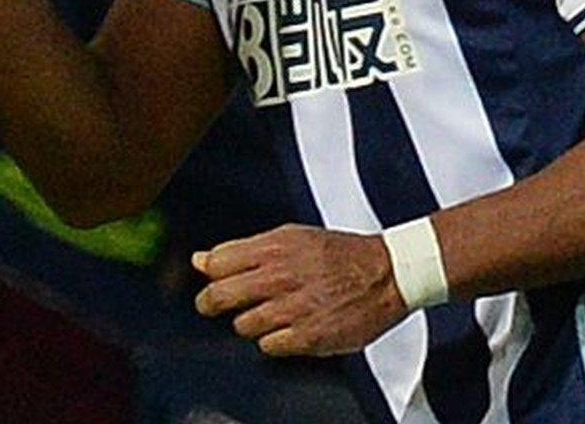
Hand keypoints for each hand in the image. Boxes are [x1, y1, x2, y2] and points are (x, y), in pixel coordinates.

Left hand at [193, 223, 408, 356]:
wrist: (386, 274)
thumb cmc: (335, 255)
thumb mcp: (288, 238)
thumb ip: (241, 251)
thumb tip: (198, 260)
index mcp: (272, 248)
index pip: (216, 264)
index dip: (211, 276)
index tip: (215, 282)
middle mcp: (280, 277)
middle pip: (219, 296)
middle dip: (211, 304)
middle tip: (214, 306)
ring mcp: (294, 308)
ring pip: (242, 325)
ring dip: (250, 323)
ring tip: (269, 314)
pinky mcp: (310, 337)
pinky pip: (269, 346)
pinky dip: (274, 341)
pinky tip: (288, 329)